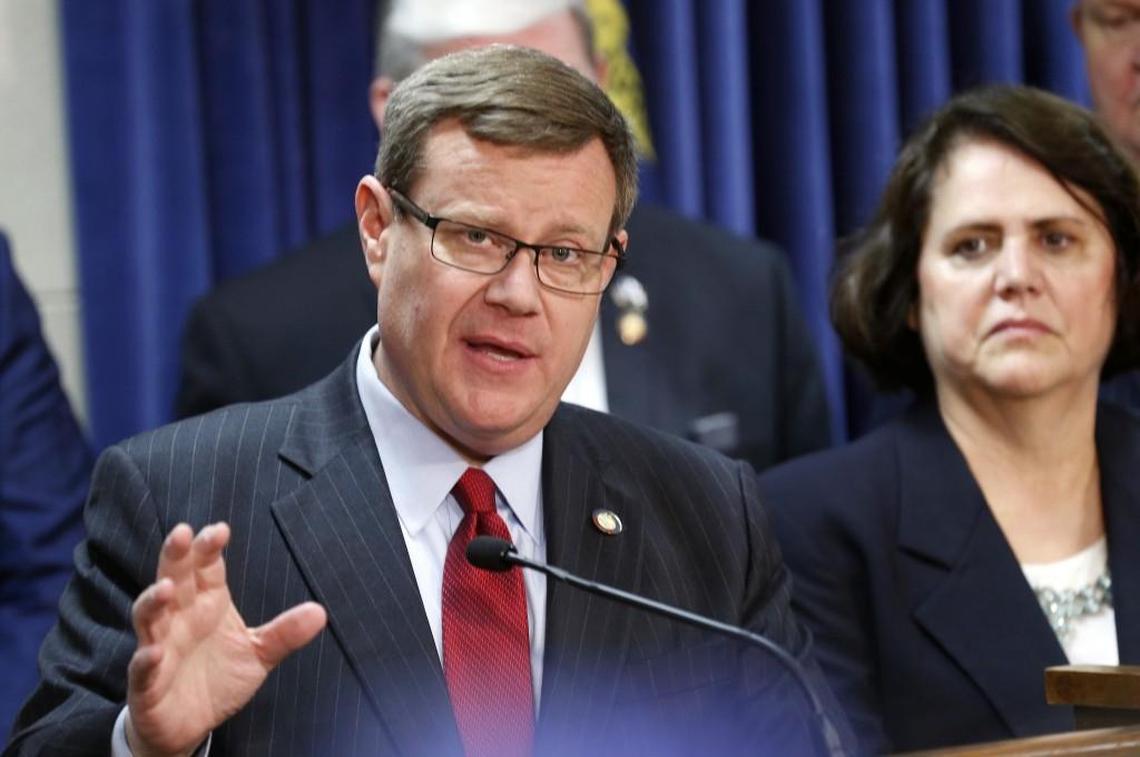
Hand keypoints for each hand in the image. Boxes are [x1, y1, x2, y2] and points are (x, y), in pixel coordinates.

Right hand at [125, 523, 326, 755]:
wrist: (190, 725)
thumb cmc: (219, 678)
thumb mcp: (258, 654)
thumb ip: (284, 633)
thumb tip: (320, 612)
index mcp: (207, 605)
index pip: (206, 569)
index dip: (209, 549)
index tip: (220, 530)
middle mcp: (179, 619)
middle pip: (173, 579)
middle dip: (176, 557)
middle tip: (182, 533)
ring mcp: (159, 647)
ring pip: (148, 617)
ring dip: (153, 601)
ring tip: (166, 588)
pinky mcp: (146, 682)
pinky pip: (142, 667)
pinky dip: (146, 659)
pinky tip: (154, 652)